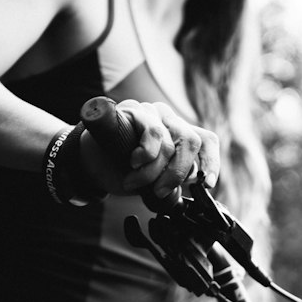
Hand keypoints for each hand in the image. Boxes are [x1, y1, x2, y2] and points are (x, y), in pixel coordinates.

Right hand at [80, 99, 219, 199]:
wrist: (90, 163)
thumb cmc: (124, 171)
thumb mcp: (156, 181)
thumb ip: (175, 180)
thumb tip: (192, 190)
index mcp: (180, 135)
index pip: (207, 141)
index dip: (211, 162)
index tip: (207, 184)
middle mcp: (170, 119)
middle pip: (192, 142)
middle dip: (177, 173)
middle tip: (159, 192)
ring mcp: (152, 112)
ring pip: (170, 142)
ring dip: (153, 171)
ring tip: (134, 182)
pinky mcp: (134, 109)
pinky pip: (153, 132)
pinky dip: (146, 154)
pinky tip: (134, 162)